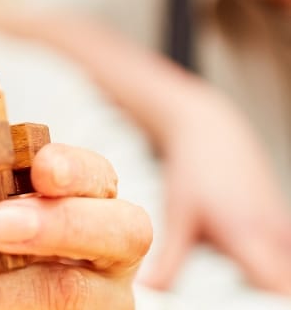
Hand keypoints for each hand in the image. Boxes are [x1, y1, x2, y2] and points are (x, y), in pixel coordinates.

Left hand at [141, 110, 290, 295]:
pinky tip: (256, 280)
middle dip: (269, 301)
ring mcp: (282, 229)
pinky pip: (288, 257)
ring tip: (250, 298)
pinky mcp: (283, 224)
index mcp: (248, 237)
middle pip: (285, 286)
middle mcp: (273, 235)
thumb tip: (148, 292)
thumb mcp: (178, 217)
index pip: (274, 289)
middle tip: (242, 305)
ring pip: (288, 272)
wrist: (212, 132)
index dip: (267, 306)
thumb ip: (169, 260)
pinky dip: (278, 272)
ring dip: (274, 288)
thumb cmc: (194, 172)